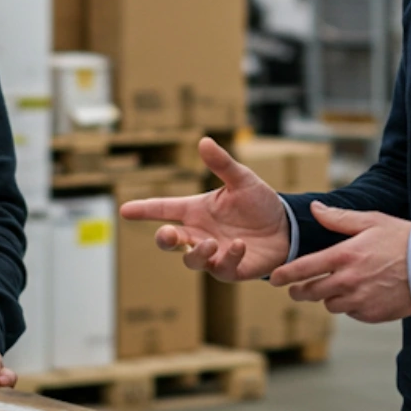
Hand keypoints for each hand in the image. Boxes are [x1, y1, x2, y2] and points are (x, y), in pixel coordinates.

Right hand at [119, 136, 289, 280]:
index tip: (124, 209)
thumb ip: (222, 164)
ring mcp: (214, 253)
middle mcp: (200, 233)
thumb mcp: (241, 179)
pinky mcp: (231, 269)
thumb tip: (203, 141)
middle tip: (168, 235)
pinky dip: (228, 257)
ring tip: (210, 242)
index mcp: (197, 210)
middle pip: (170, 241)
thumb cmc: (258, 202)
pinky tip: (239, 246)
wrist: (286, 226)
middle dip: (164, 240)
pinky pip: (222, 268)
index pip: (164, 209)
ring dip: (197, 253)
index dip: (144, 209)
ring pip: (191, 260)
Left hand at [269, 202, 410, 322]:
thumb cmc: (401, 239)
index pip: (304, 269)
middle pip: (311, 292)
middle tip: (295, 290)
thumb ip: (338, 218)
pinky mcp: (373, 315)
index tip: (274, 278)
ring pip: (330, 305)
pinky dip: (350, 306)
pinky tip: (358, 294)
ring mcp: (360, 301)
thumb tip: (315, 208)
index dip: (285, 275)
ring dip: (327, 298)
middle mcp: (348, 281)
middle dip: (300, 291)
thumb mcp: (370, 221)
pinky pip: (351, 314)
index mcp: (344, 256)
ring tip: (333, 288)